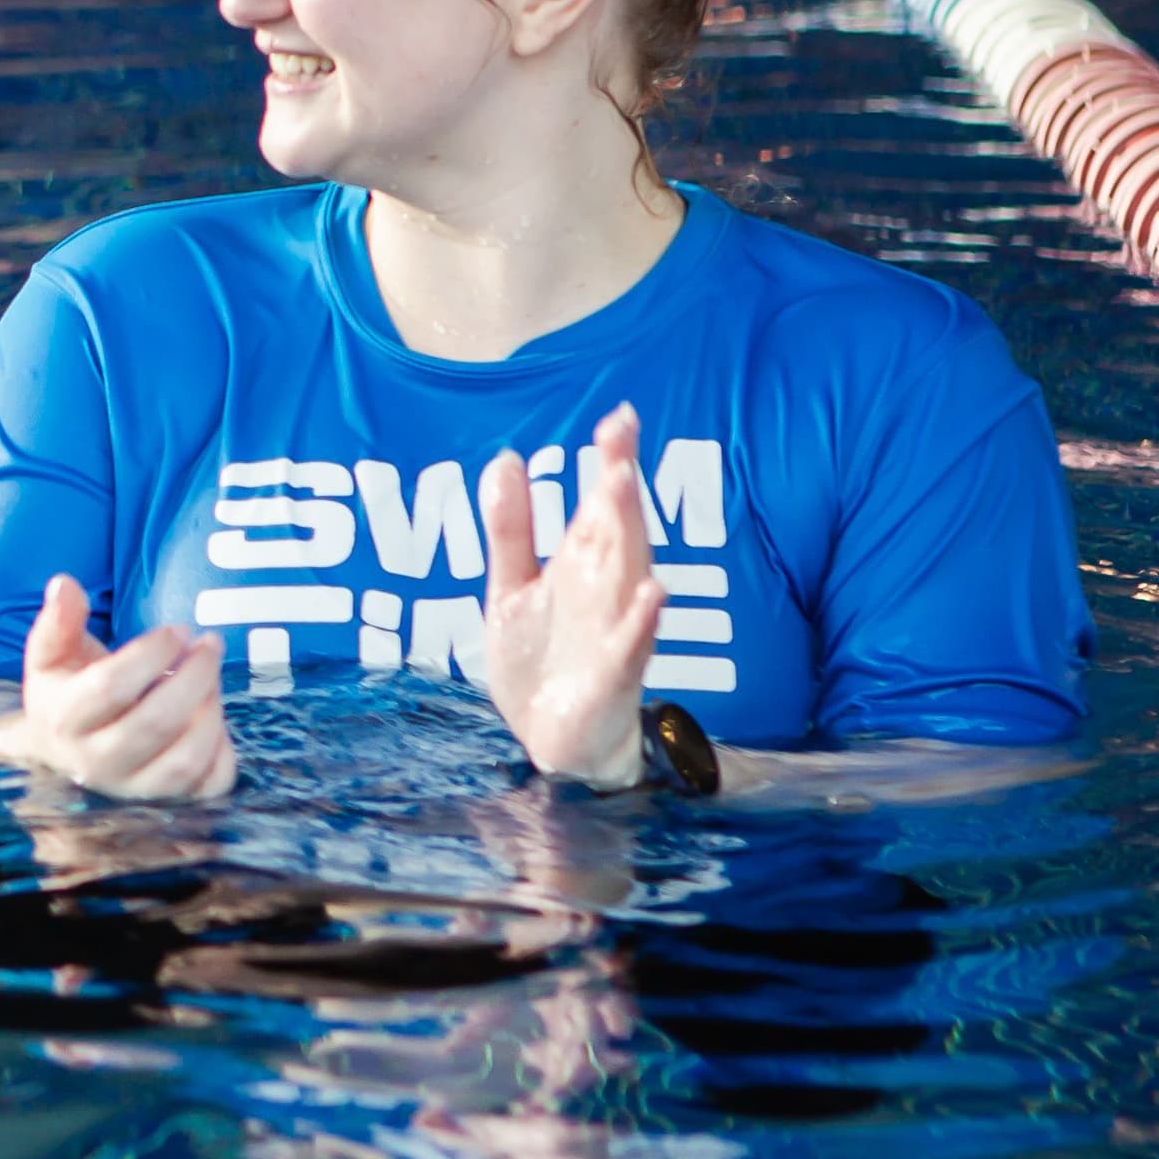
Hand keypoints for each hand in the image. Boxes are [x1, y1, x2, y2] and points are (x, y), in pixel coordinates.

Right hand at [12, 576, 237, 801]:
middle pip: (155, 723)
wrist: (63, 751)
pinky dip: (224, 751)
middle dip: (194, 676)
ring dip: (211, 712)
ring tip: (213, 679)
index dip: (152, 653)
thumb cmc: (66, 691)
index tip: (178, 629)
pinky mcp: (167, 801)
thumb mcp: (51, 654)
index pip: (111, 686)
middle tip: (210, 644)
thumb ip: (57, 619)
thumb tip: (65, 584)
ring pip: (185, 759)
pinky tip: (215, 718)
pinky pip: (209, 785)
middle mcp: (95, 762)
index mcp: (64, 720)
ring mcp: (133, 789)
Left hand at [475, 405, 665, 788]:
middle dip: (618, 485)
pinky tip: (653, 592)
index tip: (618, 416)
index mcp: (583, 566)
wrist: (554, 741)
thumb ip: (511, 529)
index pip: (599, 504)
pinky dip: (643, 619)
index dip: (610, 461)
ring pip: (629, 574)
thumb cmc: (544, 660)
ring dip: (629, 532)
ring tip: (623, 486)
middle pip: (619, 530)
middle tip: (619, 438)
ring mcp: (614, 632)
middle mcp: (607, 591)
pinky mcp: (614, 675)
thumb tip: (505, 459)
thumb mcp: (510, 587)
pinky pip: (633, 643)